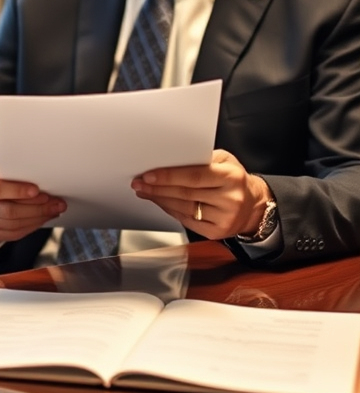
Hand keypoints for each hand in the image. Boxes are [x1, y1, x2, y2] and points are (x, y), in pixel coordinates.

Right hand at [0, 164, 65, 242]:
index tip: (36, 190)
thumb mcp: (0, 172)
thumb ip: (16, 176)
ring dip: (39, 218)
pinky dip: (33, 226)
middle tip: (55, 202)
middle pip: (9, 211)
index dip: (17, 191)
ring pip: (15, 224)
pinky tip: (43, 218)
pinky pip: (16, 233)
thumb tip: (44, 184)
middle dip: (37, 207)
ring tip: (54, 210)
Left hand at [131, 150, 270, 238]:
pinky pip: (187, 221)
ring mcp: (225, 218)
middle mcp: (230, 199)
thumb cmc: (233, 178)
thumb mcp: (224, 161)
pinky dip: (170, 210)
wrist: (253, 204)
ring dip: (159, 199)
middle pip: (185, 194)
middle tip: (139, 182)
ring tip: (144, 191)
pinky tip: (160, 202)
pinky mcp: (217, 232)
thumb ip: (200, 159)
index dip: (168, 176)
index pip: (194, 176)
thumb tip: (169, 159)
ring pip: (183, 208)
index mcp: (231, 177)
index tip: (148, 175)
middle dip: (157, 188)